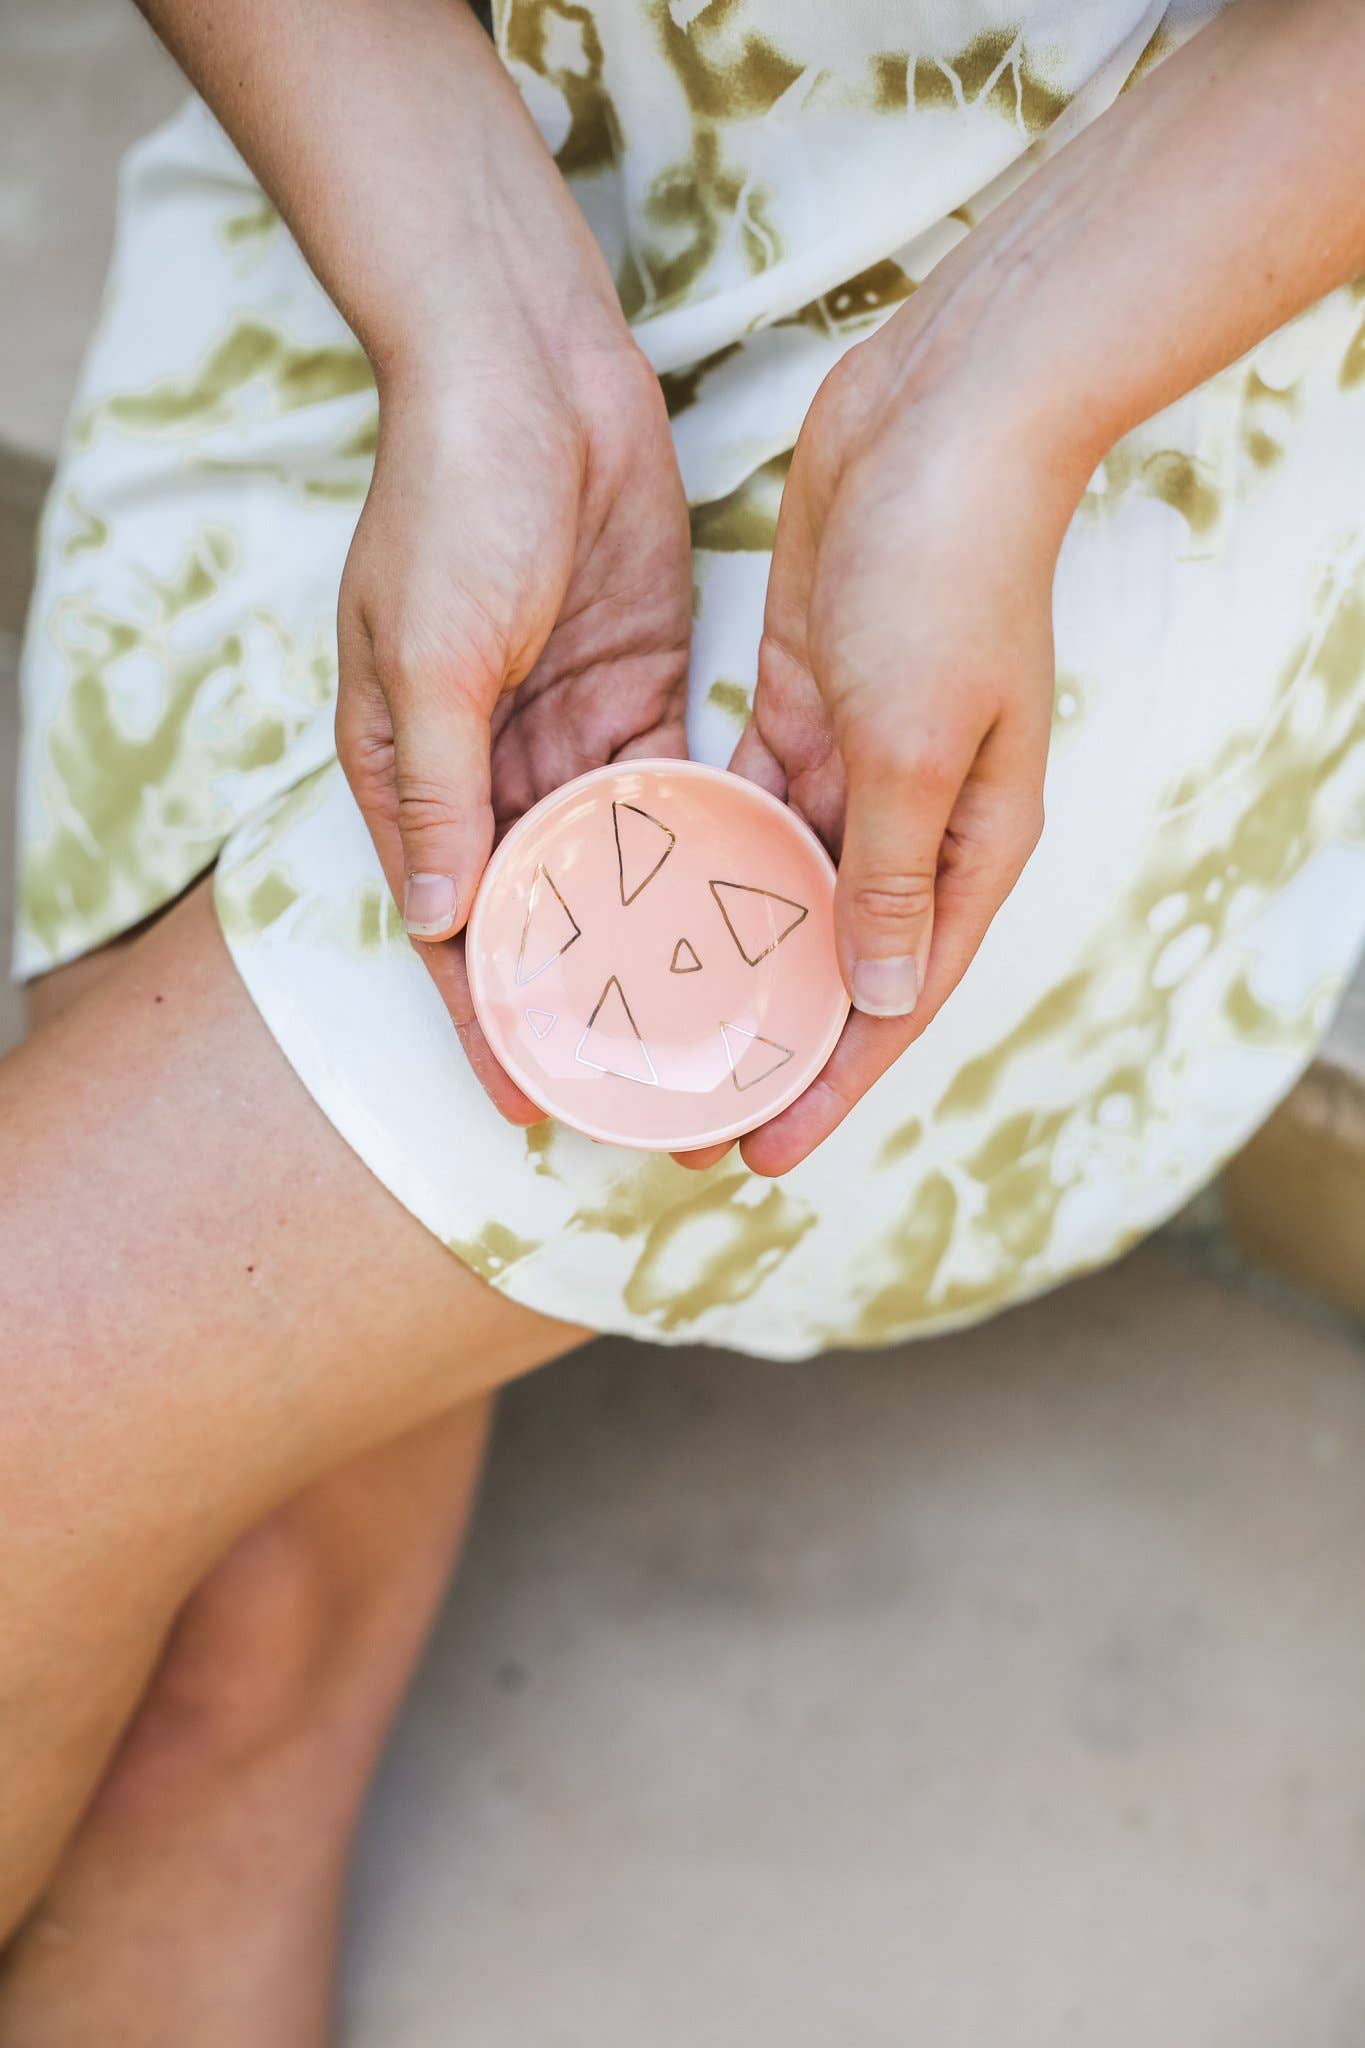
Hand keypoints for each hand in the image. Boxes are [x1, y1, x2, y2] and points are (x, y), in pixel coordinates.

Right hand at [336, 330, 692, 1122]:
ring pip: (610, 865)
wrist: (528, 363)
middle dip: (580, 997)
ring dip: (649, 937)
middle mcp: (485, 767)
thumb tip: (443, 925)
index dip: (485, 1019)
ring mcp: (565, 730)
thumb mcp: (429, 652)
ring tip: (707, 1020)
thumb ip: (441, 792)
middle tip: (645, 1081)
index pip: (449, 926)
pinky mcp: (640, 688)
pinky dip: (697, 851)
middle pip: (537, 911)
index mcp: (407, 769)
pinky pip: (670, 794)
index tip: (533, 1102)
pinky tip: (743, 913)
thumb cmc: (451, 499)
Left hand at [681, 317, 1080, 1176]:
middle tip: (686, 1113)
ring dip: (727, 959)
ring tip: (653, 1028)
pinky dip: (706, 860)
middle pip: (838, 961)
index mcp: (974, 845)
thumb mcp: (919, 744)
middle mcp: (922, 819)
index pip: (897, 998)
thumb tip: (876, 993)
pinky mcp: (801, 707)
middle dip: (769, 1040)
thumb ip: (892, 874)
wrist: (941, 417)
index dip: (832, 1085)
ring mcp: (860, 763)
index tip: (761, 1153)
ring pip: (784, 893)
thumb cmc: (948, 575)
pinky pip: (748, 810)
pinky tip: (645, 907)